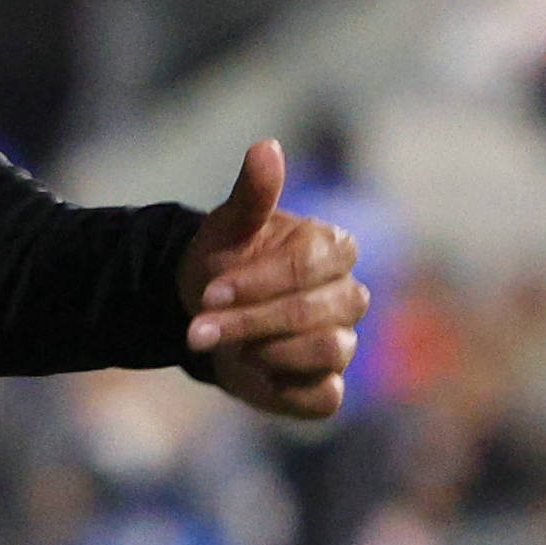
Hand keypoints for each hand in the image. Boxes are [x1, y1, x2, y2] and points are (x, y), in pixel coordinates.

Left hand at [177, 137, 366, 418]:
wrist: (204, 312)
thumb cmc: (224, 261)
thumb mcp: (228, 227)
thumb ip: (252, 194)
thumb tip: (266, 147)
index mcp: (332, 249)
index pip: (311, 265)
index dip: (258, 282)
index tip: (210, 292)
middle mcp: (347, 295)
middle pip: (316, 312)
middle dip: (250, 322)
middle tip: (197, 330)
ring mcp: (343, 341)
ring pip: (328, 351)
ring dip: (265, 352)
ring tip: (226, 348)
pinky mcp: (326, 386)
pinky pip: (324, 396)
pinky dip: (285, 389)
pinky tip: (250, 373)